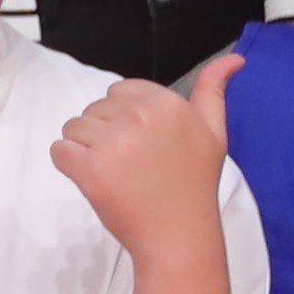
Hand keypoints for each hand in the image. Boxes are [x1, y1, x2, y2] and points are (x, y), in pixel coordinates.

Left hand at [50, 51, 240, 268]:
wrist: (179, 235)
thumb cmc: (194, 184)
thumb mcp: (214, 132)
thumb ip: (214, 90)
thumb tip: (234, 58)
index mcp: (166, 102)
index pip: (120, 92)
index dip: (124, 119)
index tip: (142, 146)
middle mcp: (139, 116)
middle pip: (95, 109)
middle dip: (105, 134)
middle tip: (132, 166)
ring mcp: (113, 142)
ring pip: (74, 128)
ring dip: (85, 149)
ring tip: (115, 174)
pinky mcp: (90, 168)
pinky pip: (59, 151)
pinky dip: (68, 164)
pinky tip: (92, 180)